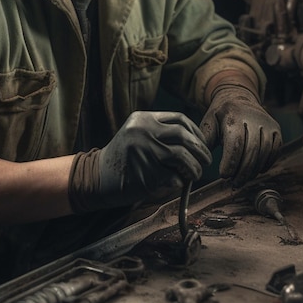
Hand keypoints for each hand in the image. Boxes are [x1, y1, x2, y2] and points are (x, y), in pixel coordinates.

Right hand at [68, 111, 211, 212]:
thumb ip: (161, 132)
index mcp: (143, 118)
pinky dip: (180, 181)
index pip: (179, 119)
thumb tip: (196, 142)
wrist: (96, 177)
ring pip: (181, 156)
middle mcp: (143, 131)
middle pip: (183, 136)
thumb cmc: (123, 158)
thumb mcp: (138, 134)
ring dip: (194, 167)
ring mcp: (144, 151)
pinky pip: (173, 177)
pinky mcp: (145, 173)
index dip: (196, 132)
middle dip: (200, 149)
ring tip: (195, 174)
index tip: (202, 144)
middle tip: (206, 160)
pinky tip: (177, 183)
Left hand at [200, 86, 281, 185]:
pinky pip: (275, 151)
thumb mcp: (209, 122)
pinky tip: (255, 171)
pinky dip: (266, 164)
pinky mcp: (276, 129)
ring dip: (254, 170)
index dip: (231, 162)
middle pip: (252, 150)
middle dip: (243, 171)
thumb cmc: (221, 115)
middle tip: (234, 184)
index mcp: (233, 115)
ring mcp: (267, 123)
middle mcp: (253, 117)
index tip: (224, 175)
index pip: (235, 143)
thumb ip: (206, 140)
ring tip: (242, 180)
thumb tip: (202, 160)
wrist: (239, 97)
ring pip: (264, 152)